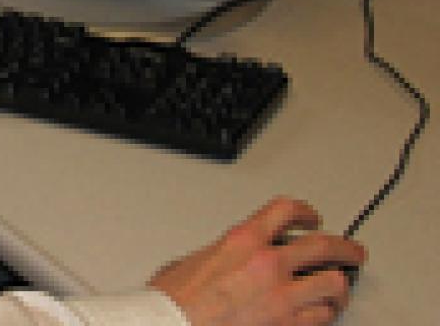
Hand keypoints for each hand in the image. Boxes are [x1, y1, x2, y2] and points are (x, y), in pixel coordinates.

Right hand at [149, 197, 365, 325]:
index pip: (286, 210)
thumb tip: (228, 259)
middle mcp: (268, 264)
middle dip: (345, 248)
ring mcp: (281, 297)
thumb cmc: (174, 301)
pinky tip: (321, 313)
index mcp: (242, 240)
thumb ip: (223, 254)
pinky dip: (324, 314)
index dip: (305, 211)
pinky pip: (322, 317)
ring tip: (338, 289)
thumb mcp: (194, 260)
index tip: (311, 217)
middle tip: (352, 252)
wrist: (172, 325)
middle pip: (324, 246)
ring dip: (337, 287)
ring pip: (333, 285)